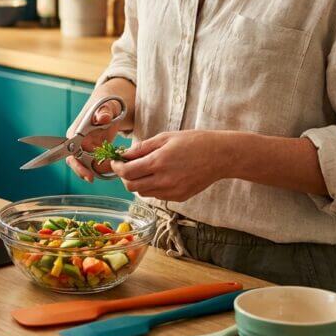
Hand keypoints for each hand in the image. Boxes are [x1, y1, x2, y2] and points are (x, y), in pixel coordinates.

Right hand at [65, 99, 121, 181]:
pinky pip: (95, 164)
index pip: (71, 154)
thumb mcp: (107, 106)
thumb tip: (102, 118)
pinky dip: (104, 166)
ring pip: (87, 166)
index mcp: (75, 132)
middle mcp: (76, 142)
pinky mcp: (92, 152)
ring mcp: (84, 148)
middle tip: (94, 178)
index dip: (78, 166)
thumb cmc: (105, 105)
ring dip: (99, 170)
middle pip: (77, 163)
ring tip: (112, 167)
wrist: (110, 107)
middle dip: (85, 172)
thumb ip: (104, 111)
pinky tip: (114, 164)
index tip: (88, 175)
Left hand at [110, 130, 230, 201]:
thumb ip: (143, 147)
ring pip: (143, 193)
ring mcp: (172, 192)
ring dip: (139, 183)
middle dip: (125, 177)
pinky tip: (161, 176)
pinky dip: (153, 188)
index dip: (116, 167)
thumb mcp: (166, 138)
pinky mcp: (179, 197)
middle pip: (131, 187)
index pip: (127, 172)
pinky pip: (157, 196)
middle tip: (128, 167)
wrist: (220, 156)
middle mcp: (163, 180)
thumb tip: (125, 154)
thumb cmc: (194, 142)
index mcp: (158, 162)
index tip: (115, 162)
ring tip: (146, 170)